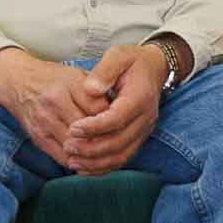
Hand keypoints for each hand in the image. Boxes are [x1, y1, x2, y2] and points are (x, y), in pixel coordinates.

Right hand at [0, 48, 109, 165]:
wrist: (17, 82)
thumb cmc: (52, 79)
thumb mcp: (76, 76)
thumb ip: (96, 94)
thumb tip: (117, 115)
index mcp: (69, 85)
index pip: (99, 108)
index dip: (112, 118)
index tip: (119, 121)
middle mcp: (55, 103)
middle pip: (88, 130)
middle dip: (104, 138)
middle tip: (116, 141)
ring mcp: (45, 123)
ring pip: (77, 147)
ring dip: (92, 152)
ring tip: (104, 151)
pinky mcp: (38, 138)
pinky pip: (63, 157)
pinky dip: (78, 161)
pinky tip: (88, 158)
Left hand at [65, 44, 166, 174]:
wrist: (154, 69)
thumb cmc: (133, 61)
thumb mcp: (119, 55)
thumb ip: (105, 70)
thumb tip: (90, 90)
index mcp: (140, 98)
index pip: (117, 119)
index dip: (94, 127)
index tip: (73, 128)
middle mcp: (145, 119)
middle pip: (118, 142)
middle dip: (91, 148)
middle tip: (68, 146)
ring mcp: (143, 132)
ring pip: (120, 156)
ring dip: (95, 162)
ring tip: (71, 160)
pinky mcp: (138, 139)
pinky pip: (122, 159)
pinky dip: (103, 167)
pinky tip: (84, 168)